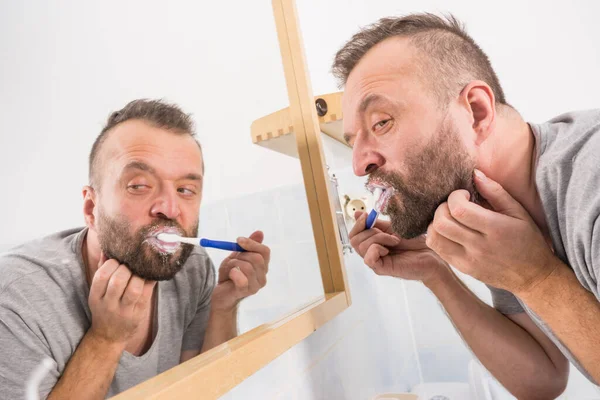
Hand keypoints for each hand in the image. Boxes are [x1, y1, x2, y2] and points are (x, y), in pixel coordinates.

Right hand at [88, 252, 155, 347]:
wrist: (109, 336)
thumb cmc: (104, 308)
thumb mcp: (98, 292)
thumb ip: (102, 270)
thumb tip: (109, 248)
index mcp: (96, 296)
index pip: (102, 275)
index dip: (112, 263)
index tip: (119, 260)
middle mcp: (108, 304)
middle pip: (118, 280)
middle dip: (126, 268)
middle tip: (131, 264)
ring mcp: (124, 311)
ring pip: (133, 288)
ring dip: (139, 275)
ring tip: (140, 270)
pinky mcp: (138, 314)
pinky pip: (146, 295)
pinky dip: (150, 281)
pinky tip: (152, 274)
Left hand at [210, 231, 269, 312]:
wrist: (220, 294)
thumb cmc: (230, 275)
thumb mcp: (237, 257)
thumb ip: (248, 246)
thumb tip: (260, 232)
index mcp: (263, 267)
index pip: (265, 251)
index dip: (252, 243)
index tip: (238, 240)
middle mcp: (262, 277)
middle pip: (257, 258)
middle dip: (241, 255)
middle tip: (232, 259)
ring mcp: (255, 286)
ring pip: (247, 266)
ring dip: (233, 264)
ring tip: (228, 269)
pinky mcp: (245, 291)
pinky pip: (242, 279)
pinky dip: (233, 273)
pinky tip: (229, 276)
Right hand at [349, 211, 447, 283]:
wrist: (431, 253)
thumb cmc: (414, 242)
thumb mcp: (392, 228)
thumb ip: (375, 223)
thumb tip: (357, 214)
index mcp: (372, 243)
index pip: (353, 235)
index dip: (358, 224)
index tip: (368, 216)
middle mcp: (370, 253)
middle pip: (354, 240)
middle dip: (370, 231)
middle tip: (389, 233)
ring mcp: (375, 262)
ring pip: (361, 247)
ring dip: (378, 238)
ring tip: (395, 240)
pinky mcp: (381, 269)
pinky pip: (368, 258)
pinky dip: (377, 248)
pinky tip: (389, 249)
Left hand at [426, 169, 557, 293]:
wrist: (532, 276)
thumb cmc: (528, 240)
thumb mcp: (519, 212)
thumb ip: (495, 191)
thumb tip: (475, 173)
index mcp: (495, 229)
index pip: (459, 210)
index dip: (455, 197)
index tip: (464, 195)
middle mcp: (479, 246)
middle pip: (442, 223)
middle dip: (442, 208)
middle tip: (454, 206)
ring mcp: (468, 260)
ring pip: (434, 238)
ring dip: (436, 222)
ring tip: (450, 219)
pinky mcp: (462, 268)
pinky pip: (437, 250)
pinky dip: (436, 236)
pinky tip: (449, 231)